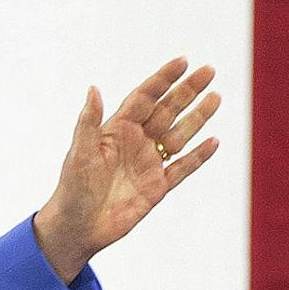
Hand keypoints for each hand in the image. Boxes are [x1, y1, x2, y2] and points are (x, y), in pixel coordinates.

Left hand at [34, 57, 221, 282]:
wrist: (77, 228)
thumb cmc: (71, 190)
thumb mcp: (79, 153)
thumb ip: (88, 122)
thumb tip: (93, 88)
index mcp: (116, 131)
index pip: (144, 98)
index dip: (162, 79)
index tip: (182, 61)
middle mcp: (135, 143)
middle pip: (166, 110)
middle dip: (187, 91)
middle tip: (209, 71)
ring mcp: (148, 164)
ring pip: (179, 135)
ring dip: (197, 117)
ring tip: (216, 97)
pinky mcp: (157, 187)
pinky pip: (183, 168)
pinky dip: (198, 156)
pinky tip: (214, 141)